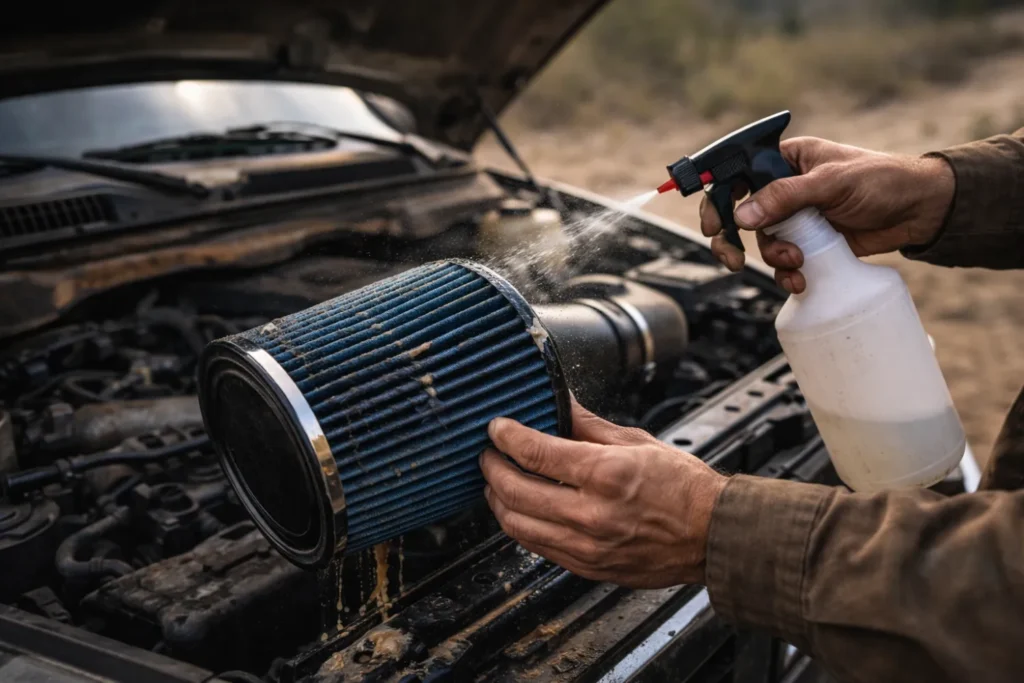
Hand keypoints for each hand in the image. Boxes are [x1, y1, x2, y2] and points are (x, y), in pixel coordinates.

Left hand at [479, 400, 726, 587]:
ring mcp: (587, 546)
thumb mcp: (637, 441)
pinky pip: (537, 547)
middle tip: (487, 454)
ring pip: (517, 525)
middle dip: (491, 468)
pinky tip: (519, 510)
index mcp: (604, 474)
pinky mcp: (588, 567)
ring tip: (495, 482)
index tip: (496, 428)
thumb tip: (559, 402)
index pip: (534, 452)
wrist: (712, 535)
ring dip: (497, 500)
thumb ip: (589, 424)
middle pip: (514, 490)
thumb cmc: (684, 488)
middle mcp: (591, 513)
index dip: (505, 437)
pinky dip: (520, 526)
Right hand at [700, 137, 954, 293]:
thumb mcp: (832, 183)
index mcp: (786, 160)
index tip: (714, 225)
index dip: (720, 199)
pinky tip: (801, 279)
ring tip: (797, 263)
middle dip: (733, 239)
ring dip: (773, 258)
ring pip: (762, 242)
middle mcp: (785, 188)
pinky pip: (783, 262)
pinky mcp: (810, 244)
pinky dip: (787, 274)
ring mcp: (796, 218)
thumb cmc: (883, 181)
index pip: (738, 175)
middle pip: (740, 214)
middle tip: (732, 259)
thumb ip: (786, 197)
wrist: (920, 212)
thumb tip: (743, 216)